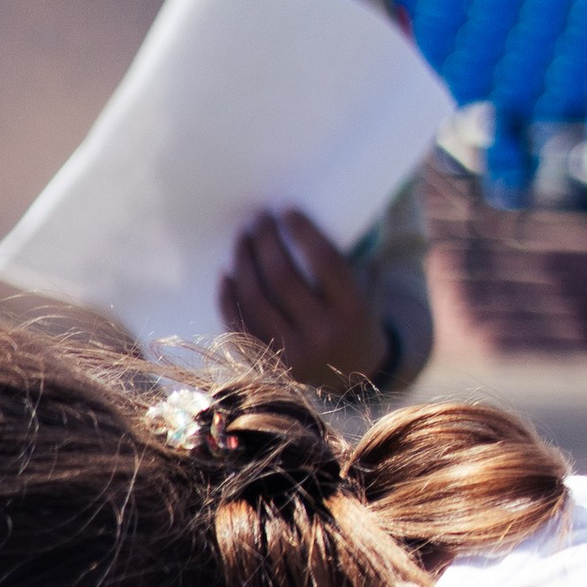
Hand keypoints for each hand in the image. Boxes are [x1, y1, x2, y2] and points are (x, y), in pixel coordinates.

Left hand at [219, 209, 388, 392]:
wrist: (355, 376)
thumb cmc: (353, 319)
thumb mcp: (359, 291)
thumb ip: (337, 262)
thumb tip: (295, 217)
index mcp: (352, 311)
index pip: (324, 260)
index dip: (302, 231)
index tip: (287, 210)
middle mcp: (323, 335)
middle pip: (282, 276)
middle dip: (266, 240)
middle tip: (260, 218)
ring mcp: (293, 355)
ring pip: (255, 298)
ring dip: (243, 261)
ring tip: (244, 237)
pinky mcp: (270, 366)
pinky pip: (239, 325)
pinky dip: (228, 297)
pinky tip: (227, 273)